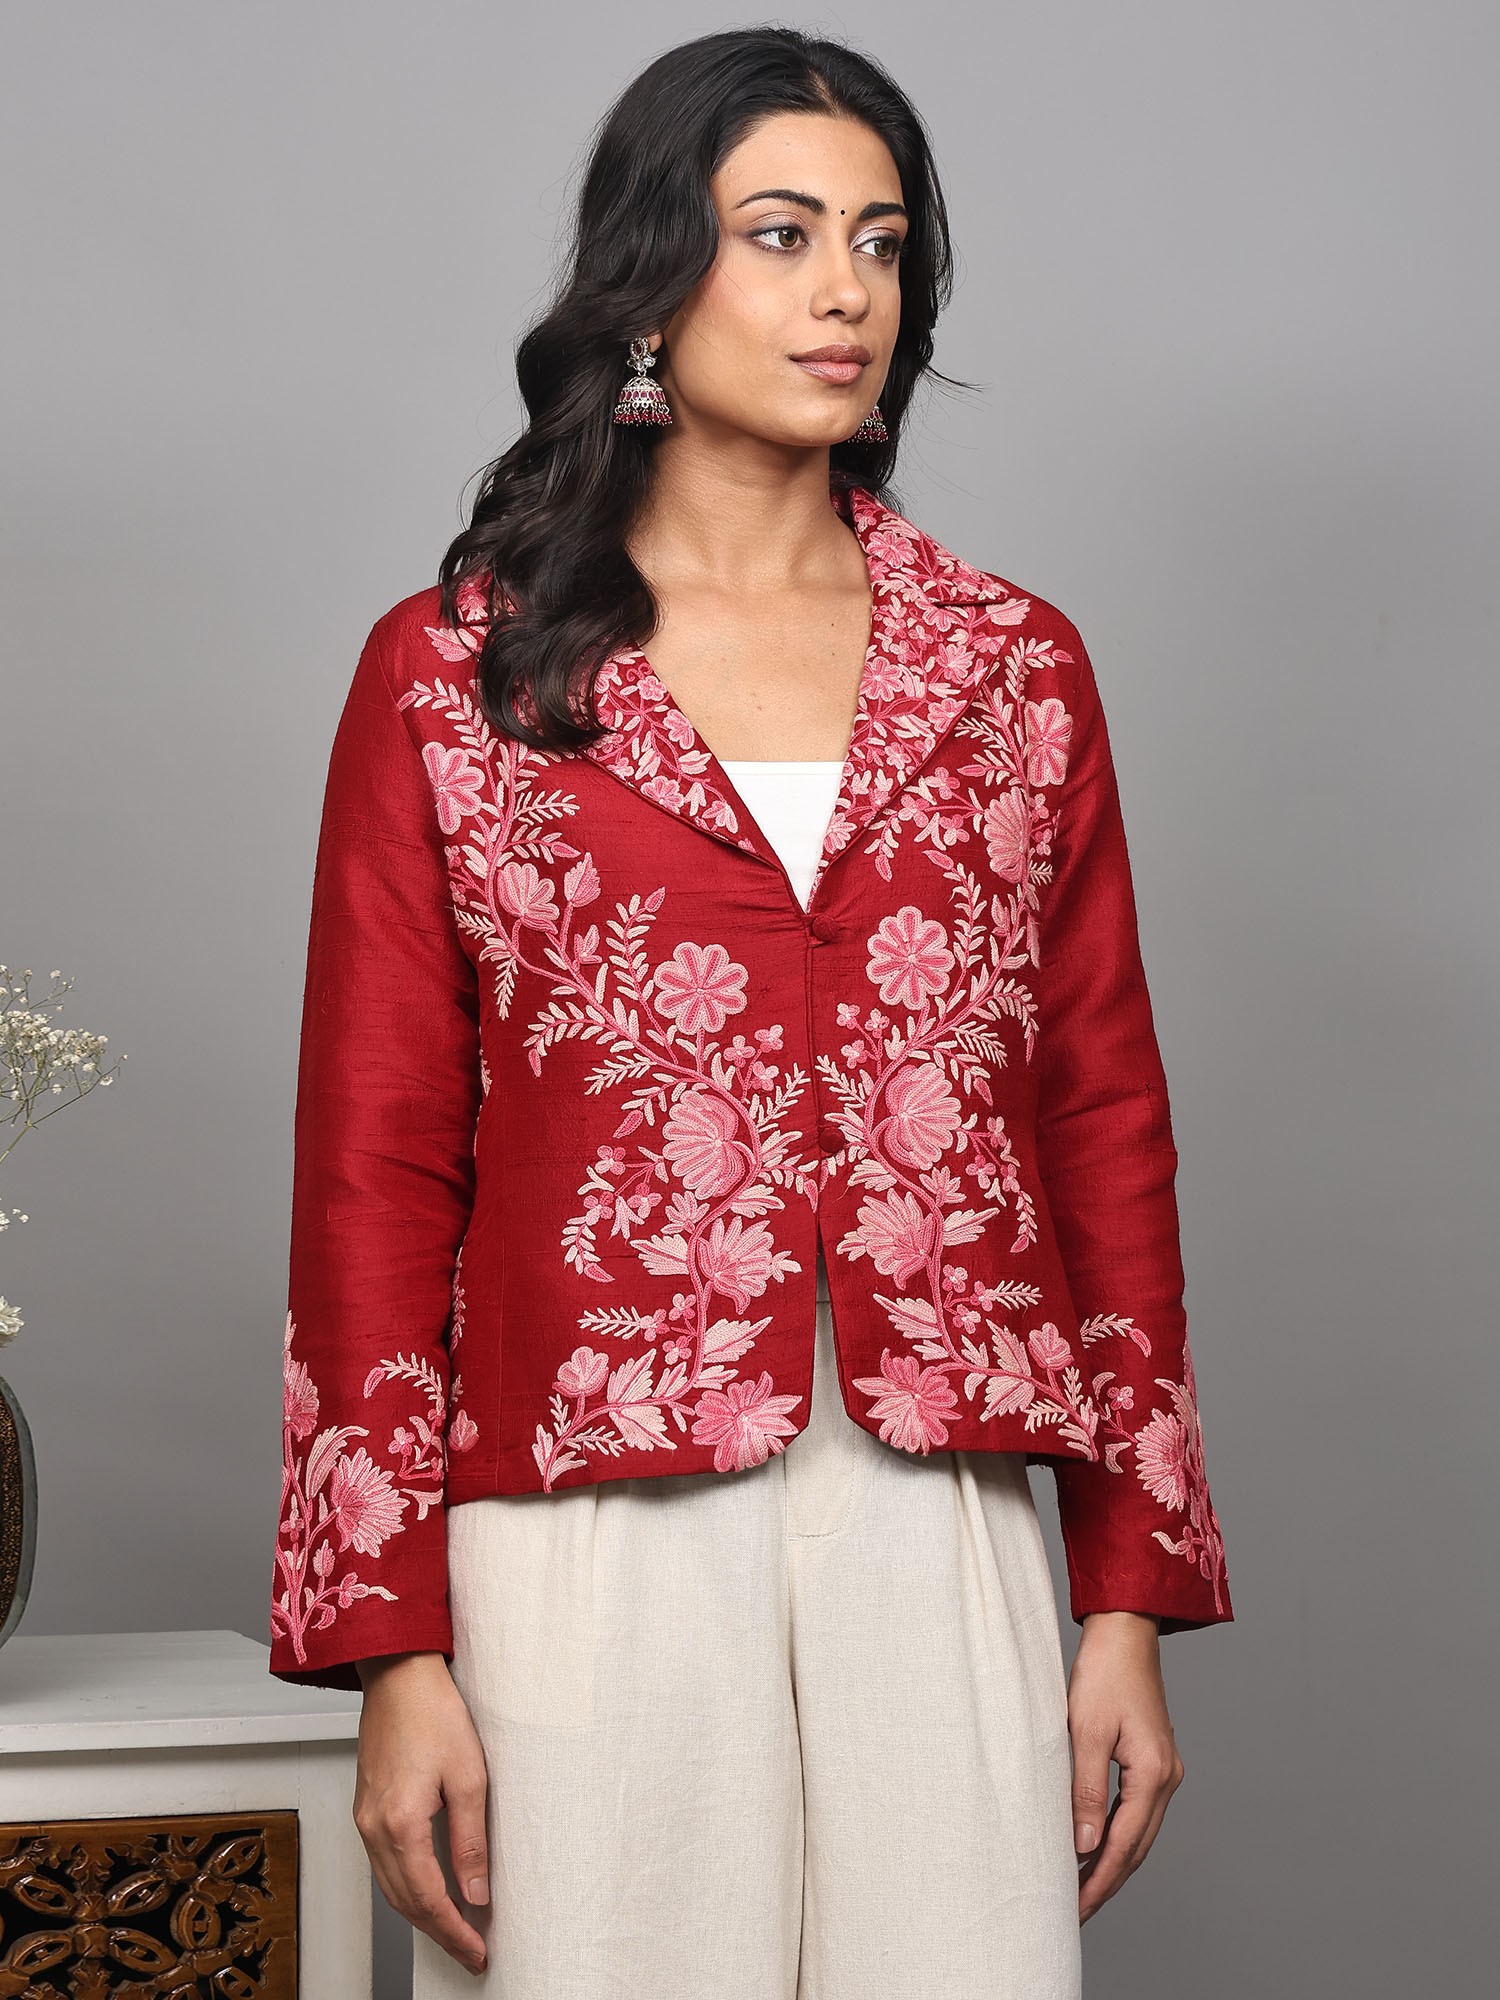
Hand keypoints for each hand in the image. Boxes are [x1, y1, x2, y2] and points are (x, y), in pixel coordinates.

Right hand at [353, 1651, 491, 1976]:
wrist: (399, 1673)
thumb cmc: (433, 1712)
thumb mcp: (468, 1776)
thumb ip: (471, 1840)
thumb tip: (476, 1892)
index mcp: (399, 1823)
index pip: (428, 1898)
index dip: (454, 1931)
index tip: (478, 1950)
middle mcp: (373, 1828)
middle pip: (404, 1902)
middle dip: (438, 1932)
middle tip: (470, 1952)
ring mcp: (364, 1818)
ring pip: (390, 1887)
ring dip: (421, 1914)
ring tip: (455, 1930)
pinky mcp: (366, 1807)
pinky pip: (383, 1864)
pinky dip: (406, 1888)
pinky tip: (428, 1890)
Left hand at [1067, 1611, 1183, 1923]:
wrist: (1124, 1632)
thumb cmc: (1103, 1674)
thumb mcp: (1085, 1732)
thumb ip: (1085, 1790)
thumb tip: (1083, 1845)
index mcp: (1153, 1774)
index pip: (1123, 1845)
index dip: (1099, 1880)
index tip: (1076, 1909)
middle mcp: (1167, 1777)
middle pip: (1136, 1847)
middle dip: (1106, 1882)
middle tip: (1074, 1912)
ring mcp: (1165, 1769)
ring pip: (1138, 1832)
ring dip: (1112, 1861)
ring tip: (1080, 1887)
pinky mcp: (1154, 1760)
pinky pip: (1137, 1811)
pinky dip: (1116, 1834)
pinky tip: (1094, 1845)